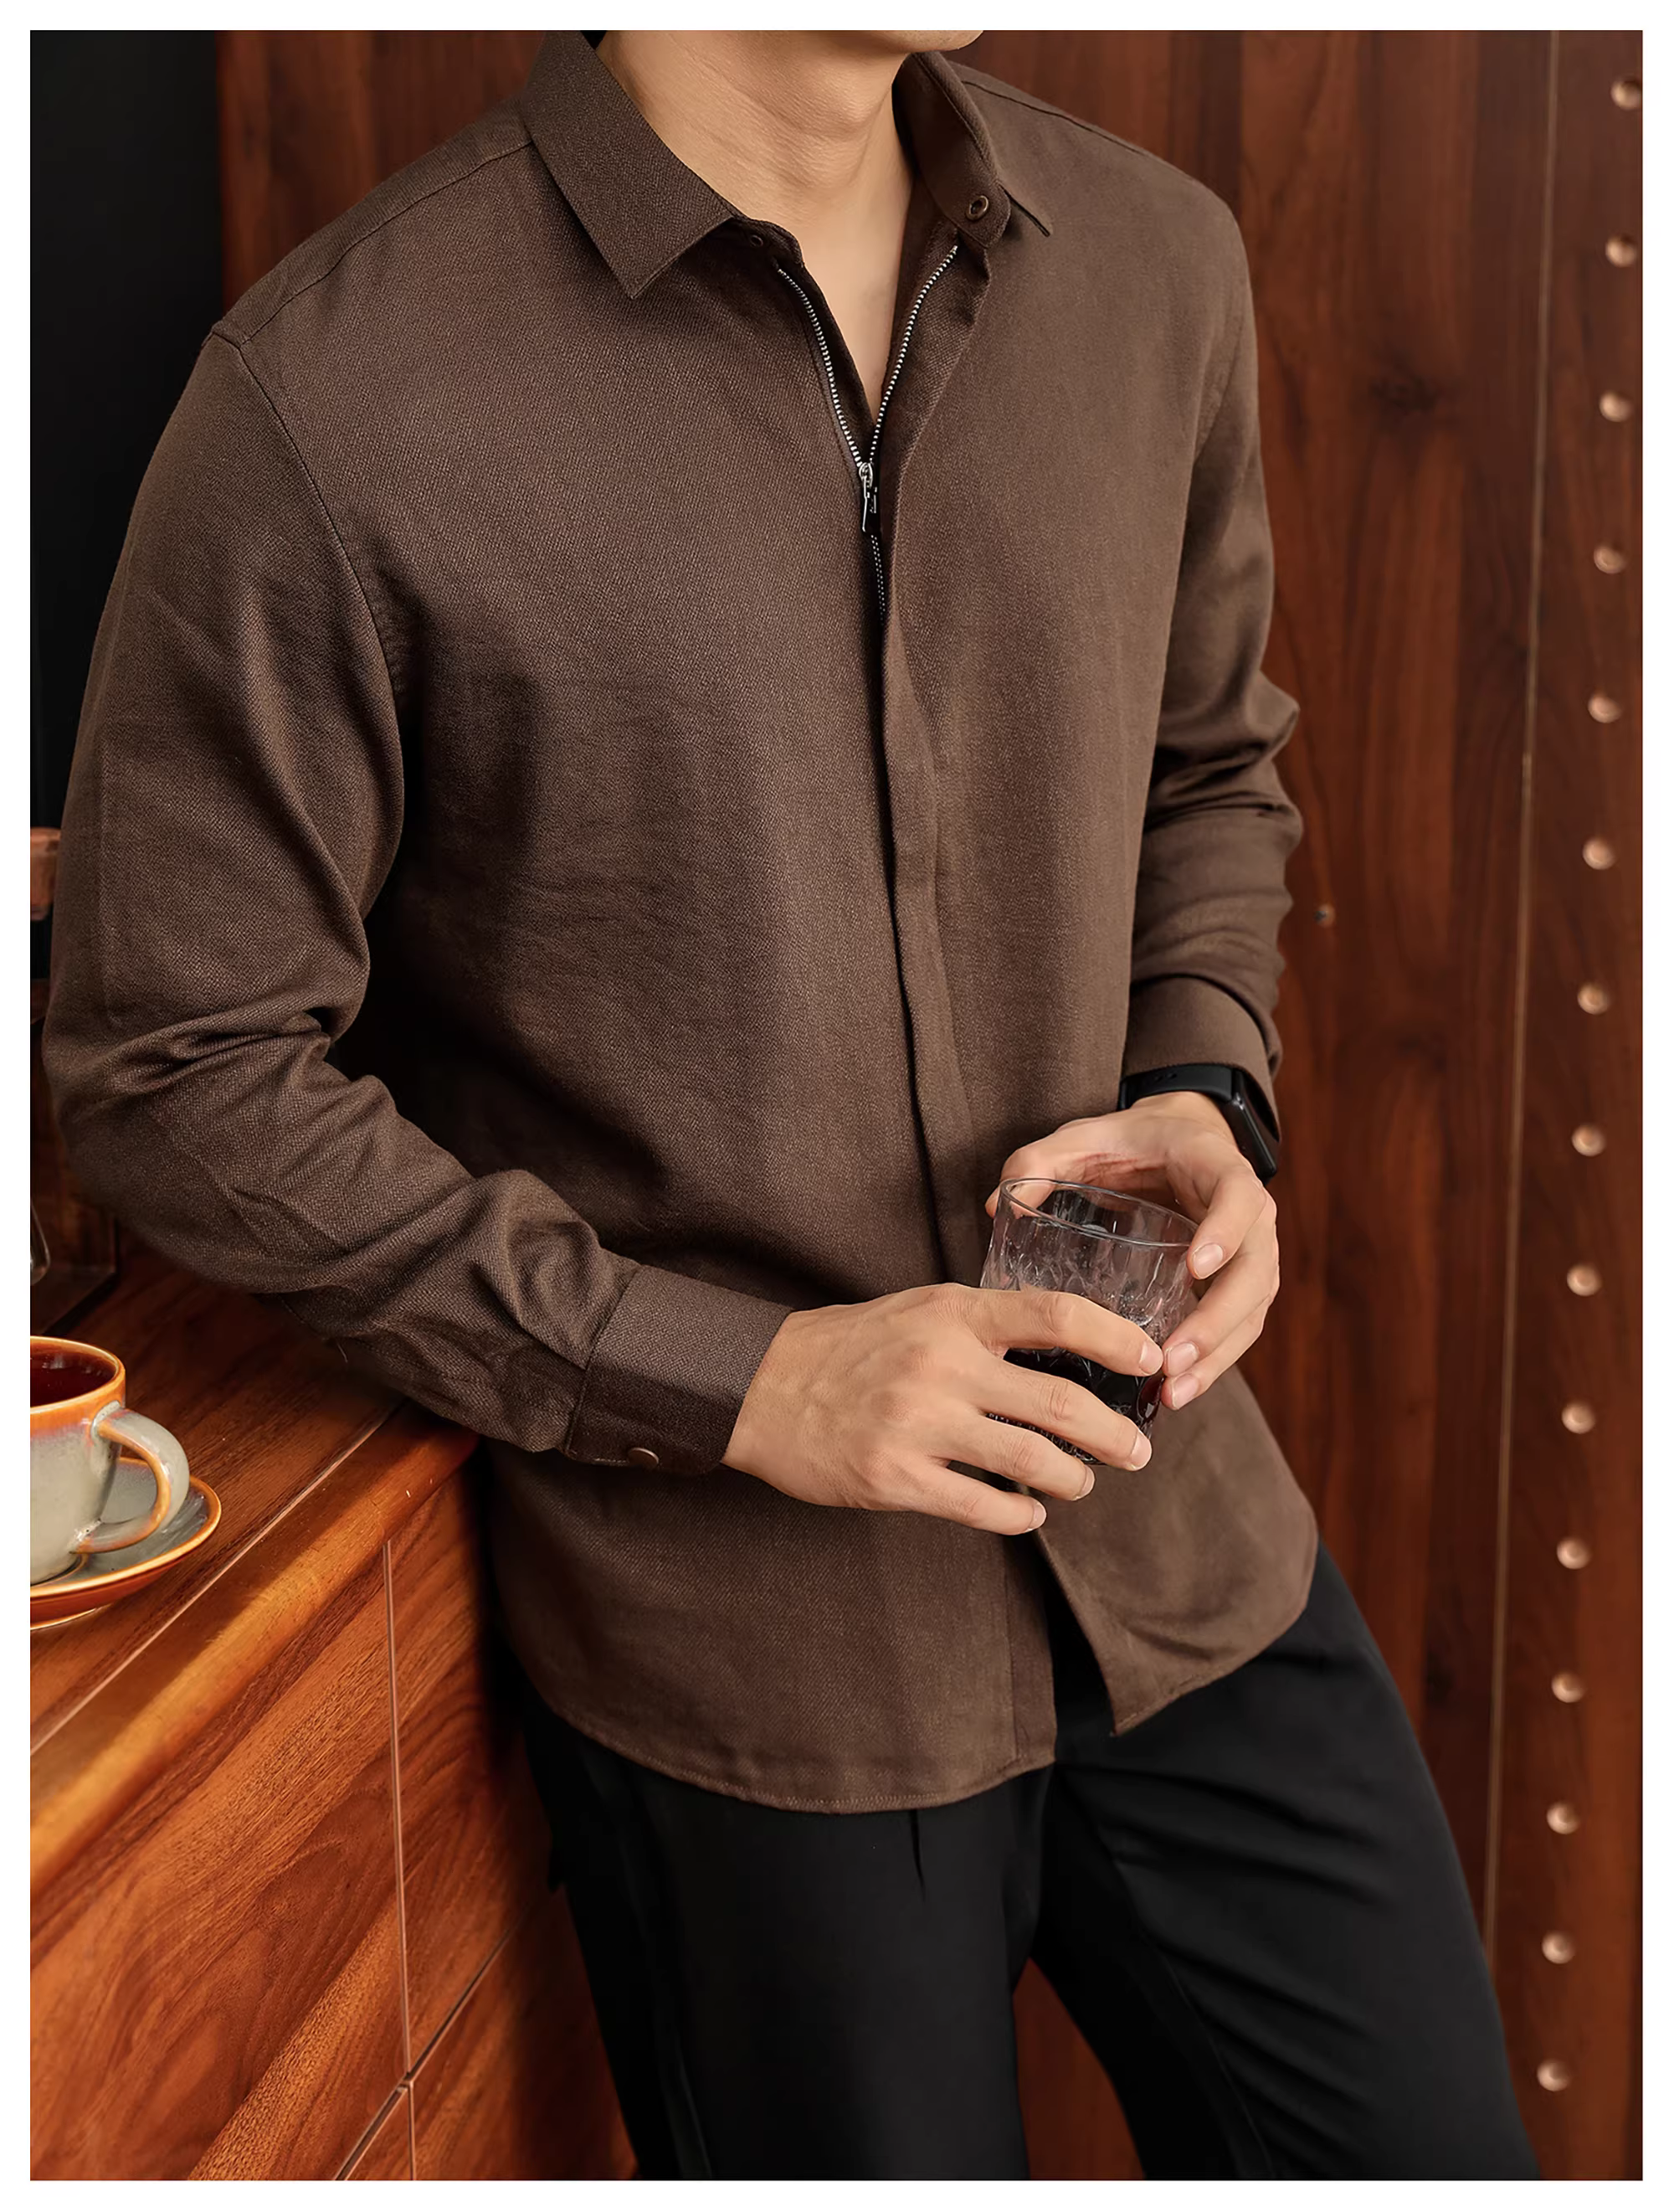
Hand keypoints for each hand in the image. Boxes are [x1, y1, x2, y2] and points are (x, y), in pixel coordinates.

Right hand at [723, 1283, 1164, 1535]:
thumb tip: (1069, 1349)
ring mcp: (918, 1423)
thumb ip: (986, 1324)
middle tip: (1136, 1451)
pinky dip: (1022, 1515)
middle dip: (1112, 1434)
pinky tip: (1030, 1511)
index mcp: (954, 1313)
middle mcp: (941, 1364)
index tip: (1152, 1360)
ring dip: (1073, 1479)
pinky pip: (984, 1507)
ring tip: (1081, 1482)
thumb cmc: (852, 1346)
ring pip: (1031, 1461)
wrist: (762, 1386)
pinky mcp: (895, 1478)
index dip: (1117, 1338)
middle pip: (1059, 1401)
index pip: (1057, 1315)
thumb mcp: (921, 1310)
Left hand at [986, 1092, 1279, 1411]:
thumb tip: (995, 1207)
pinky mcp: (1237, 1284)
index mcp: (1217, 1166)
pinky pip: (1238, 1328)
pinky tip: (1177, 1392)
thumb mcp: (1086, 1137)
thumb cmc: (1132, 1141)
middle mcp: (1249, 1213)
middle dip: (1217, 1321)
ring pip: (1251, 1311)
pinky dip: (1214, 1363)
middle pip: (1256, 1271)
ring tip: (1173, 1392)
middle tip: (1172, 1359)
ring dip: (1217, 1356)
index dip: (1225, 1232)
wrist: (1176, 1141)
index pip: (1239, 1198)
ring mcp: (1249, 1252)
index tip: (1195, 1265)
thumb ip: (1041, 1160)